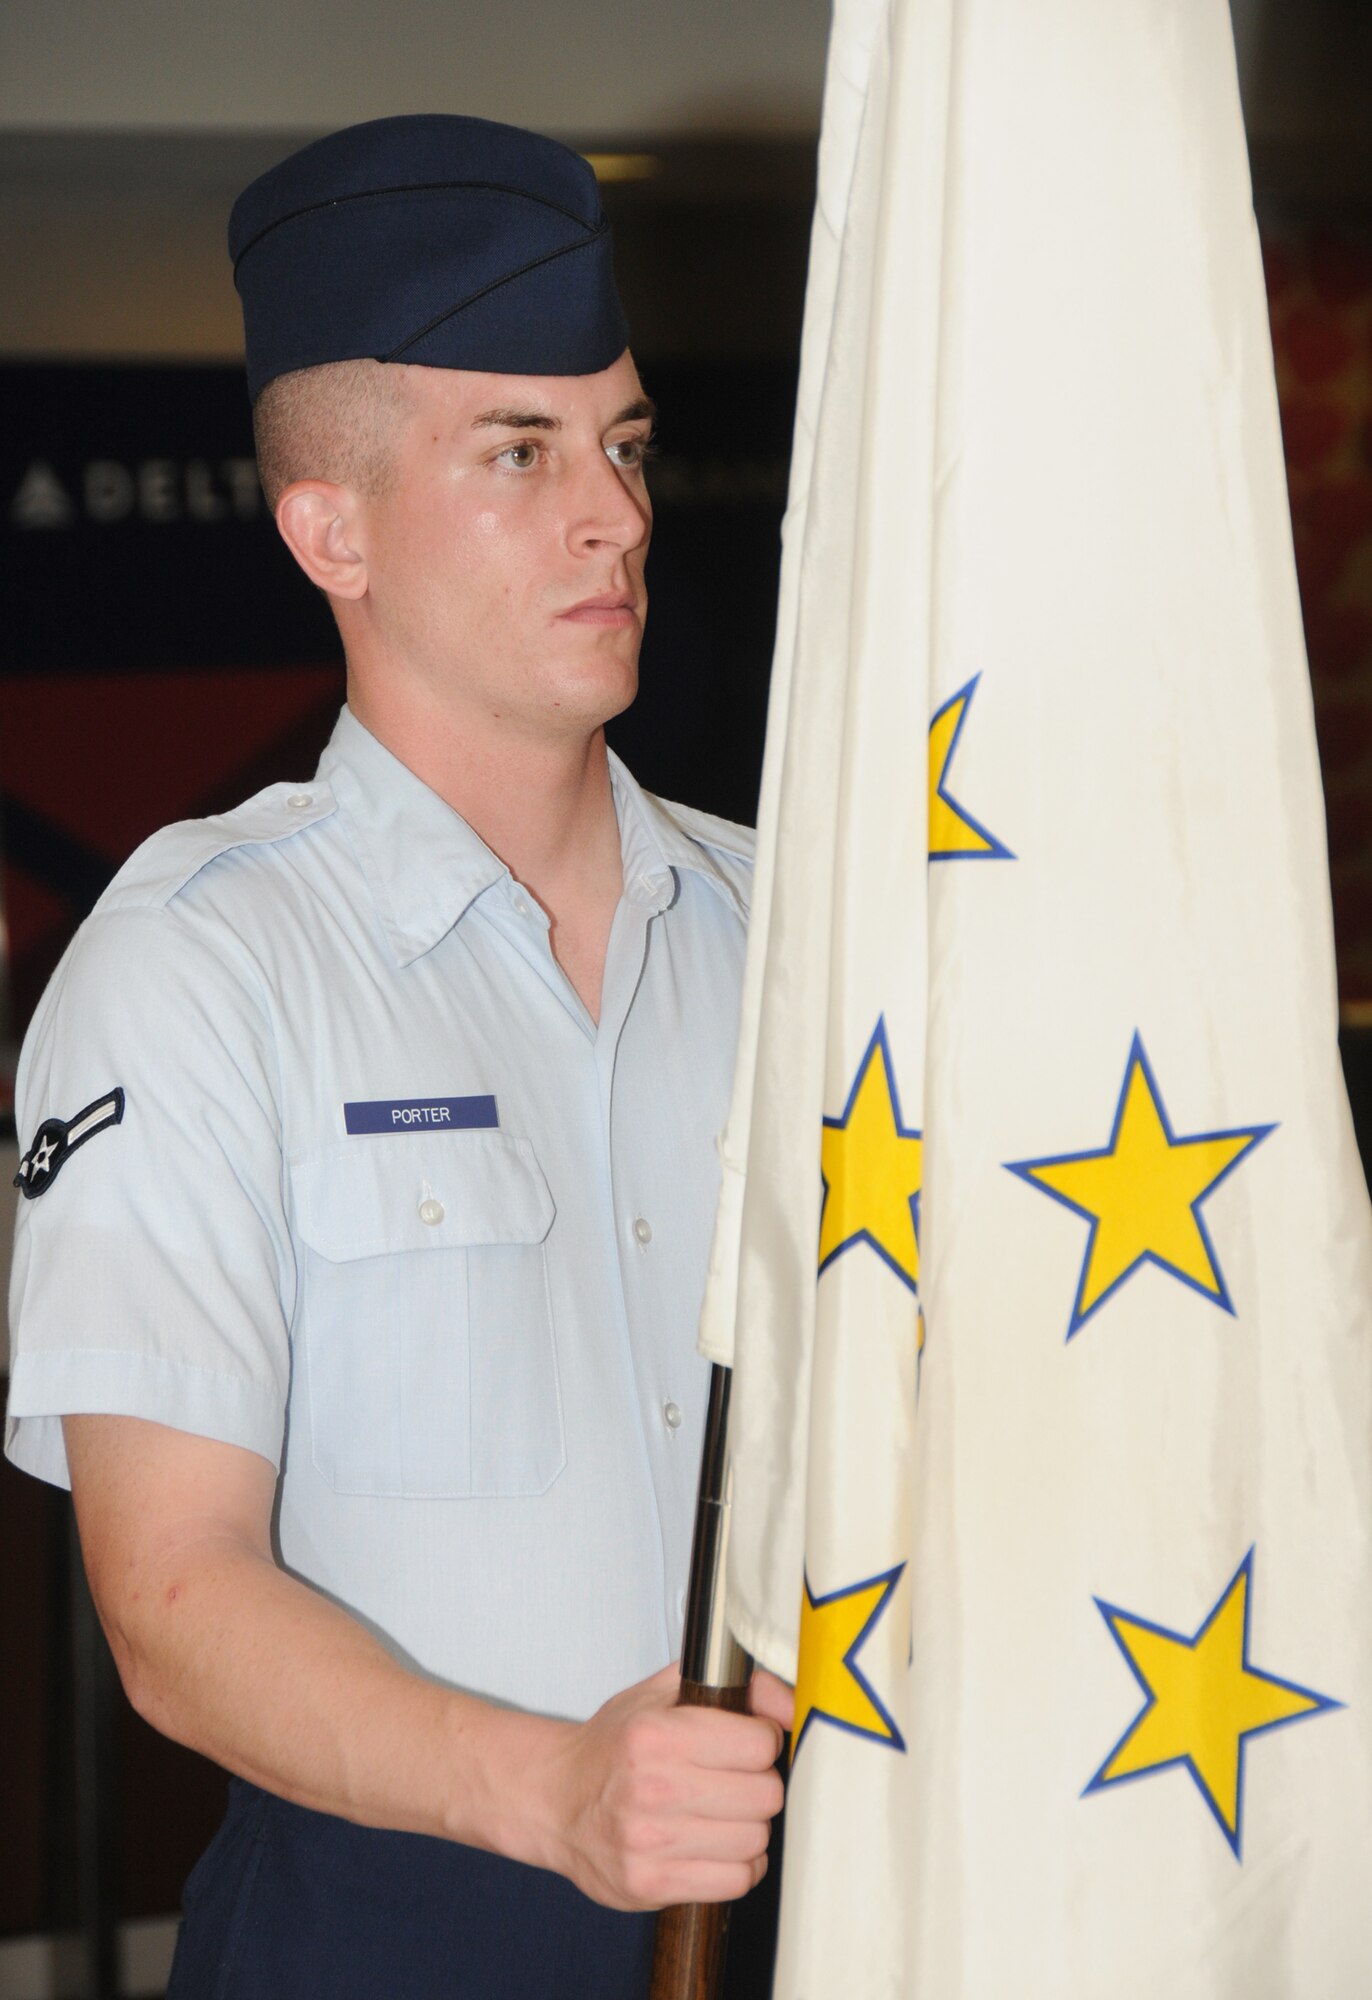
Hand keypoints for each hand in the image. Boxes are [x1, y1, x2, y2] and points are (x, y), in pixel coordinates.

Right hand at [537, 1662, 785, 1910]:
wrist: (552, 1799)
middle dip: (760, 1785)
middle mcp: (652, 1789)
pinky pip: (735, 1881)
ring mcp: (649, 1843)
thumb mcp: (660, 1694)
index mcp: (656, 1735)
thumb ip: (729, 1686)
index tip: (748, 1742)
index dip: (762, 1740)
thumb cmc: (613, 1746)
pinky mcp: (649, 1886)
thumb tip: (788, 1701)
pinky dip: (738, 1865)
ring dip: (750, 1827)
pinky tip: (718, 1846)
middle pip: (765, 1796)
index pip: (759, 1744)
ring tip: (724, 1813)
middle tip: (738, 1780)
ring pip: (755, 1840)